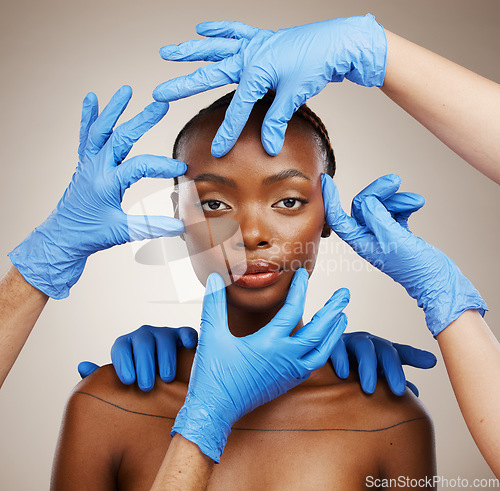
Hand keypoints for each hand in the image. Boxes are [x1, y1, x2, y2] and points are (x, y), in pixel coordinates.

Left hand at [8, 86, 186, 298]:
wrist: (63, 236)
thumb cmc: (91, 235)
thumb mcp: (123, 232)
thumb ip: (153, 226)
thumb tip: (181, 226)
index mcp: (107, 184)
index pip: (139, 166)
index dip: (162, 165)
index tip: (182, 169)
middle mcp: (96, 169)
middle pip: (121, 138)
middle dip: (142, 120)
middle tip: (161, 105)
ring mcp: (88, 164)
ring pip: (101, 130)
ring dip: (113, 110)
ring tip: (125, 90)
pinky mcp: (84, 165)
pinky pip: (86, 136)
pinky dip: (89, 117)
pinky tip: (92, 99)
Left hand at [78, 326, 197, 390]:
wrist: (169, 384)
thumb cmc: (140, 385)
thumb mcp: (121, 384)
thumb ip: (101, 377)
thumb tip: (82, 367)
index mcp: (126, 346)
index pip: (121, 347)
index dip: (123, 362)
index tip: (128, 380)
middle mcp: (144, 336)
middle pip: (142, 342)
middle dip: (144, 364)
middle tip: (146, 386)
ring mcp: (164, 334)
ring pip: (164, 338)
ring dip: (165, 357)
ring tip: (166, 379)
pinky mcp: (183, 336)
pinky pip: (186, 332)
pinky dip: (187, 338)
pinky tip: (187, 348)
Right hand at [153, 15, 386, 156]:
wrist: (338, 42)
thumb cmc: (317, 64)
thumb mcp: (294, 95)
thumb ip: (277, 120)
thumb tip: (269, 147)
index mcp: (256, 70)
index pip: (236, 108)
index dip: (227, 132)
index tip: (217, 152)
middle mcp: (250, 55)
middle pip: (210, 73)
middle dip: (184, 85)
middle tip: (160, 93)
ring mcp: (254, 45)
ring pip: (216, 48)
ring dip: (191, 51)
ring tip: (168, 52)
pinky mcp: (263, 40)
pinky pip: (237, 31)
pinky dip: (220, 28)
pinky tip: (203, 26)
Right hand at [173, 269, 348, 461]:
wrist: (214, 411)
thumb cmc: (213, 375)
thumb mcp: (212, 335)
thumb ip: (214, 304)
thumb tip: (213, 277)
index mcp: (269, 344)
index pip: (292, 310)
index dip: (299, 289)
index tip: (302, 274)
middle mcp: (285, 358)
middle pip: (319, 331)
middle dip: (334, 310)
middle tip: (345, 294)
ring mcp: (288, 373)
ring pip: (321, 352)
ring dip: (334, 332)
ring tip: (343, 317)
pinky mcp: (286, 383)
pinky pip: (313, 366)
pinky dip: (322, 351)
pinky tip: (321, 345)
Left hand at [321, 174, 486, 335]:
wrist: (438, 281)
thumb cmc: (416, 268)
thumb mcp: (394, 240)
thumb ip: (378, 219)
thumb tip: (367, 202)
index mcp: (360, 241)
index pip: (338, 218)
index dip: (330, 199)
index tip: (326, 181)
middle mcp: (368, 237)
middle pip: (363, 206)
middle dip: (378, 192)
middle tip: (394, 181)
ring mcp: (383, 235)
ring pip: (381, 206)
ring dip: (397, 199)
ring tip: (415, 201)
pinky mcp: (397, 232)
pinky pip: (395, 211)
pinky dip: (405, 205)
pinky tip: (416, 204)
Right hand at [331, 332, 436, 395]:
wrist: (323, 356)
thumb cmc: (354, 368)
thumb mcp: (376, 374)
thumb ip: (395, 381)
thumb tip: (417, 394)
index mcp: (381, 349)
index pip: (400, 353)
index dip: (415, 357)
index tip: (430, 363)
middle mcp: (368, 342)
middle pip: (384, 350)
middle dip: (392, 369)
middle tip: (399, 391)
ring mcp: (349, 341)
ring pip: (363, 347)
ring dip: (368, 366)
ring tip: (370, 389)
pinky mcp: (330, 343)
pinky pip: (336, 347)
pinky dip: (340, 359)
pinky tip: (343, 374)